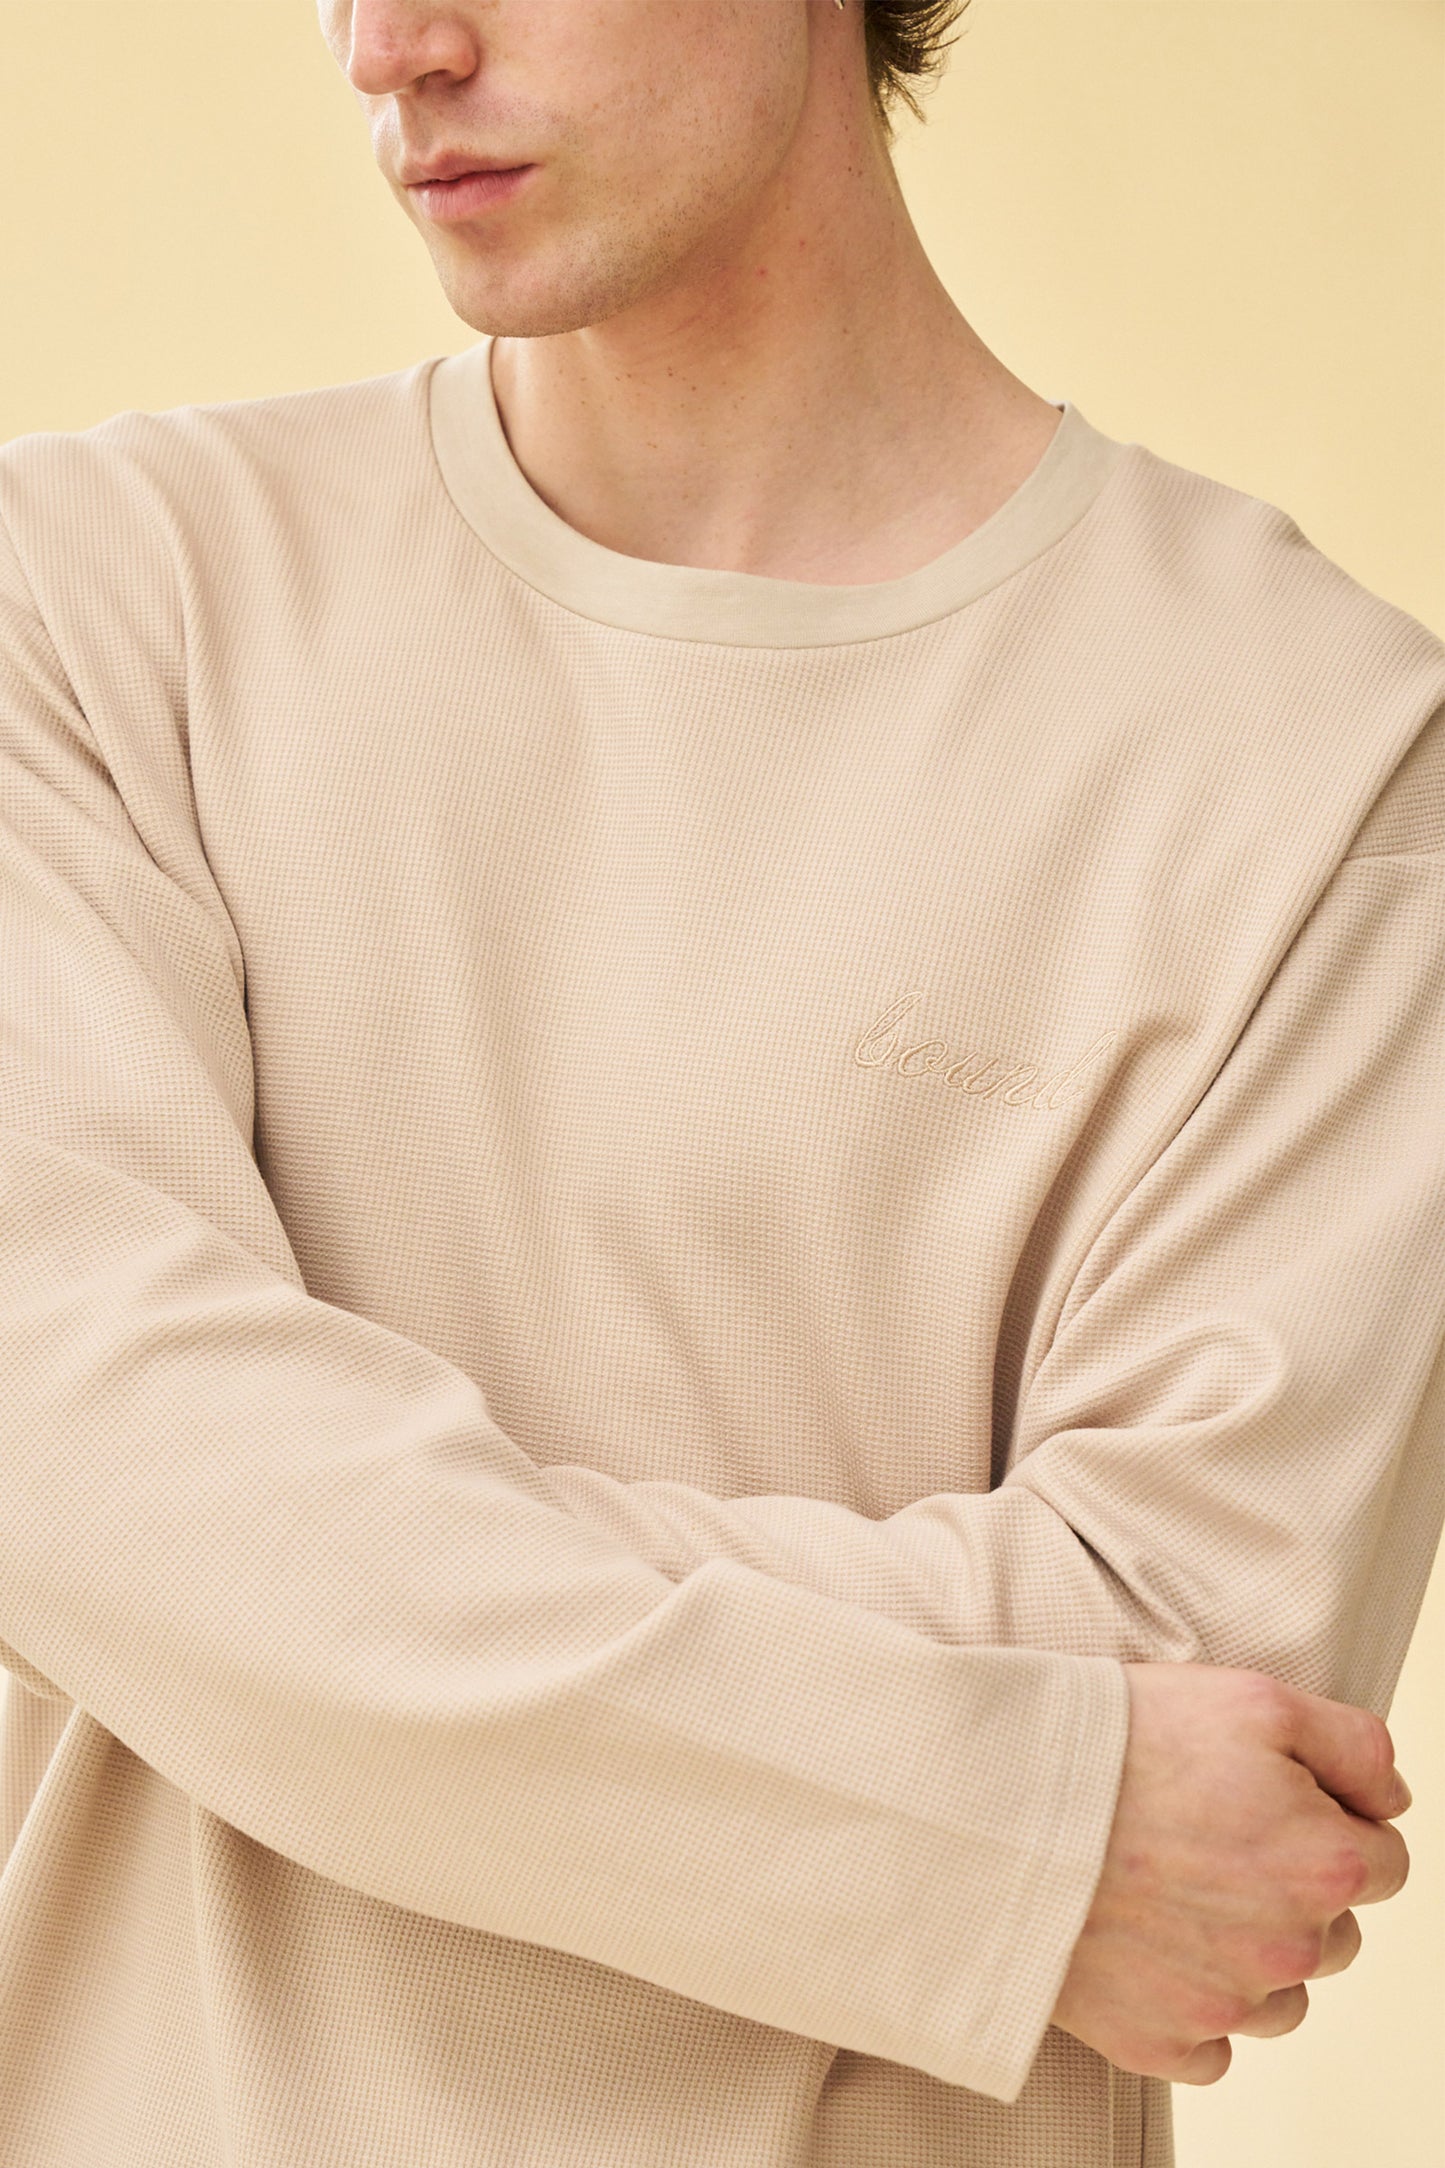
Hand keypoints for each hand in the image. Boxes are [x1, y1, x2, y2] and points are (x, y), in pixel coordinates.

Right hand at [1050, 1662, 1411, 2083]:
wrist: (999, 1803)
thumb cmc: (1121, 1741)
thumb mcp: (1254, 1700)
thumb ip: (1355, 1745)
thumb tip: (1391, 1800)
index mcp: (1325, 1863)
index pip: (1382, 1860)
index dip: (1328, 1819)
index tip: (1263, 1798)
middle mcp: (1290, 1948)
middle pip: (1333, 1933)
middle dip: (1289, 1888)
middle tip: (1206, 1835)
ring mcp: (1224, 2006)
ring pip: (1278, 1994)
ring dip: (1245, 1951)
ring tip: (1169, 1886)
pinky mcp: (1160, 2044)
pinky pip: (1209, 2044)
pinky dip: (1186, 2001)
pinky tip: (1142, 1940)